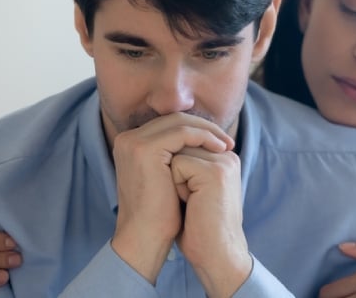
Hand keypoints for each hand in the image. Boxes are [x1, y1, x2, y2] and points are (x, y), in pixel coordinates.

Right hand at [110, 113, 233, 283]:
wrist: (145, 237)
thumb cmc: (160, 214)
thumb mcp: (168, 178)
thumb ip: (175, 157)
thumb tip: (203, 143)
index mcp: (130, 144)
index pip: (169, 124)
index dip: (197, 130)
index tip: (220, 142)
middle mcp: (127, 139)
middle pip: (174, 119)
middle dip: (205, 127)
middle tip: (228, 142)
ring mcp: (133, 142)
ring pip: (179, 122)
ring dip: (208, 131)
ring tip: (227, 146)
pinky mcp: (144, 149)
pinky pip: (182, 132)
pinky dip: (204, 137)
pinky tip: (219, 148)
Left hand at [173, 147, 249, 297]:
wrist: (214, 253)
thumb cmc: (198, 227)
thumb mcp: (190, 188)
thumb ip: (184, 166)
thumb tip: (160, 150)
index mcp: (223, 159)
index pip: (184, 144)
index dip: (175, 172)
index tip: (192, 198)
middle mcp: (227, 156)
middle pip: (179, 146)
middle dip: (174, 174)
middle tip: (192, 201)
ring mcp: (223, 162)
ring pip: (176, 153)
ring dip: (174, 179)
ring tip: (192, 202)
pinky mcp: (215, 171)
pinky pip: (177, 164)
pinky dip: (176, 186)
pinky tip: (192, 203)